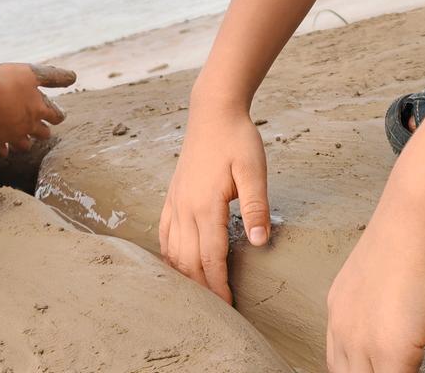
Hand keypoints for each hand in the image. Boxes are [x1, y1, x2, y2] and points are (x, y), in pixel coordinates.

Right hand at [0, 63, 75, 155]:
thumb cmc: (6, 80)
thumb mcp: (33, 72)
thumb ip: (54, 76)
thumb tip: (74, 77)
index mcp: (39, 109)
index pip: (56, 117)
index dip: (58, 115)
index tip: (58, 115)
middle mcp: (28, 126)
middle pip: (42, 134)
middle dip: (43, 131)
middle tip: (41, 128)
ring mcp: (10, 136)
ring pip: (23, 146)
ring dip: (25, 142)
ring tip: (22, 137)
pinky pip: (1, 151)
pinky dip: (3, 149)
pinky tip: (3, 147)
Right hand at [159, 105, 270, 303]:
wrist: (213, 112)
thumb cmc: (237, 139)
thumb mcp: (254, 170)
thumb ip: (256, 207)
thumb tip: (258, 243)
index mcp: (205, 205)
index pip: (210, 258)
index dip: (218, 288)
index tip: (229, 311)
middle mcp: (185, 207)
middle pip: (188, 262)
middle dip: (201, 290)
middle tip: (216, 313)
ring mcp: (175, 201)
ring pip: (172, 251)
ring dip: (184, 276)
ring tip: (199, 296)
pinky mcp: (172, 195)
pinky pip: (165, 234)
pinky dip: (169, 256)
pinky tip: (178, 265)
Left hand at [325, 196, 424, 371]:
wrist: (421, 213)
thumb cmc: (416, 235)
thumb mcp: (387, 278)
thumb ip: (384, 309)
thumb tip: (400, 323)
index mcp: (339, 306)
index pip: (340, 362)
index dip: (360, 370)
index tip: (380, 366)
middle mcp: (341, 324)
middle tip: (395, 370)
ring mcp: (362, 339)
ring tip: (409, 369)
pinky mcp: (390, 349)